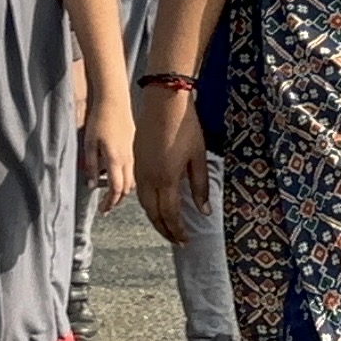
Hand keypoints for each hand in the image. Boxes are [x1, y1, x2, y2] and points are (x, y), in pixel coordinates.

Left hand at [82, 93, 137, 210]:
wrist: (114, 99)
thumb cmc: (99, 119)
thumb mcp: (89, 143)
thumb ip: (91, 165)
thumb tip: (92, 186)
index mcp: (116, 160)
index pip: (116, 190)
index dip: (109, 203)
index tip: (102, 210)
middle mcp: (128, 159)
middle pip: (127, 188)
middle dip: (117, 199)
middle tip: (106, 204)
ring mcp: (133, 152)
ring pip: (132, 179)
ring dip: (122, 188)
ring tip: (110, 191)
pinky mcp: (134, 145)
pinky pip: (133, 168)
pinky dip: (126, 176)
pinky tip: (116, 173)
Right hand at [133, 86, 207, 243]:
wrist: (164, 101)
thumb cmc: (185, 126)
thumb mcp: (198, 157)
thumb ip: (200, 186)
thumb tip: (204, 210)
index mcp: (166, 179)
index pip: (169, 214)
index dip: (177, 230)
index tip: (185, 240)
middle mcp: (148, 178)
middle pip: (153, 213)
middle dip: (164, 229)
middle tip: (176, 240)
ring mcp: (139, 168)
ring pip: (143, 203)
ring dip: (155, 218)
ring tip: (167, 226)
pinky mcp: (136, 159)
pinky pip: (139, 189)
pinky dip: (148, 203)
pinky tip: (156, 203)